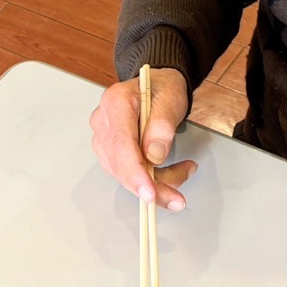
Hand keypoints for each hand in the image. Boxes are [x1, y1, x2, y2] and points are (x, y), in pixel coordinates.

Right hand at [89, 67, 196, 210]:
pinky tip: (171, 174)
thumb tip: (154, 156)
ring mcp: (104, 139)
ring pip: (125, 175)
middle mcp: (103, 122)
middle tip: (177, 199)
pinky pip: (128, 174)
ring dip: (156, 183)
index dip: (135, 172)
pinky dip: (151, 180)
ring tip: (184, 171)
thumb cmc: (163, 89)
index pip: (121, 143)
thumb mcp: (171, 98)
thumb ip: (162, 125)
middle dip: (151, 186)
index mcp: (115, 102)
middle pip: (121, 165)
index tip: (150, 193)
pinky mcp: (111, 152)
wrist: (157, 87)